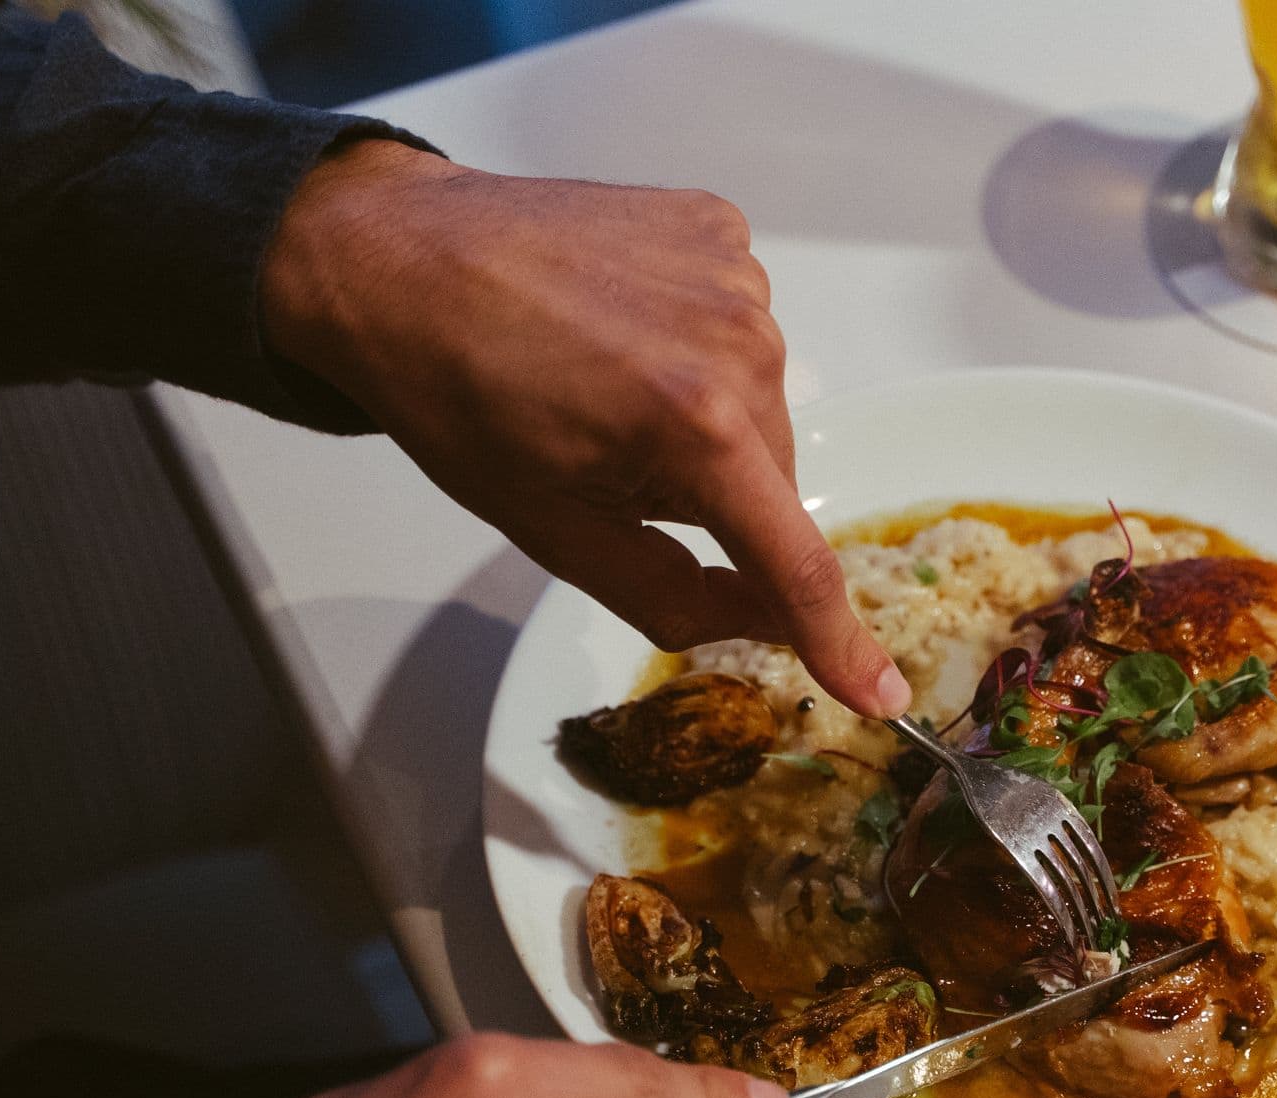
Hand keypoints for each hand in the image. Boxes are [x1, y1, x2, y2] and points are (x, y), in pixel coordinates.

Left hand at [262, 140, 909, 717]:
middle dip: (714, 494)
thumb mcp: (555, 530)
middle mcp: (740, 342)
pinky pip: (738, 324)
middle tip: (608, 462)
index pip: (792, 558)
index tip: (881, 692)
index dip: (836, 637)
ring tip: (603, 381)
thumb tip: (762, 621)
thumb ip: (673, 596)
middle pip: (772, 475)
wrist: (395, 259)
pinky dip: (695, 346)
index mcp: (695, 425)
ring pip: (759, 400)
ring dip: (704, 417)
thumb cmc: (454, 392)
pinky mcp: (720, 227)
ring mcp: (736, 274)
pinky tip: (621, 326)